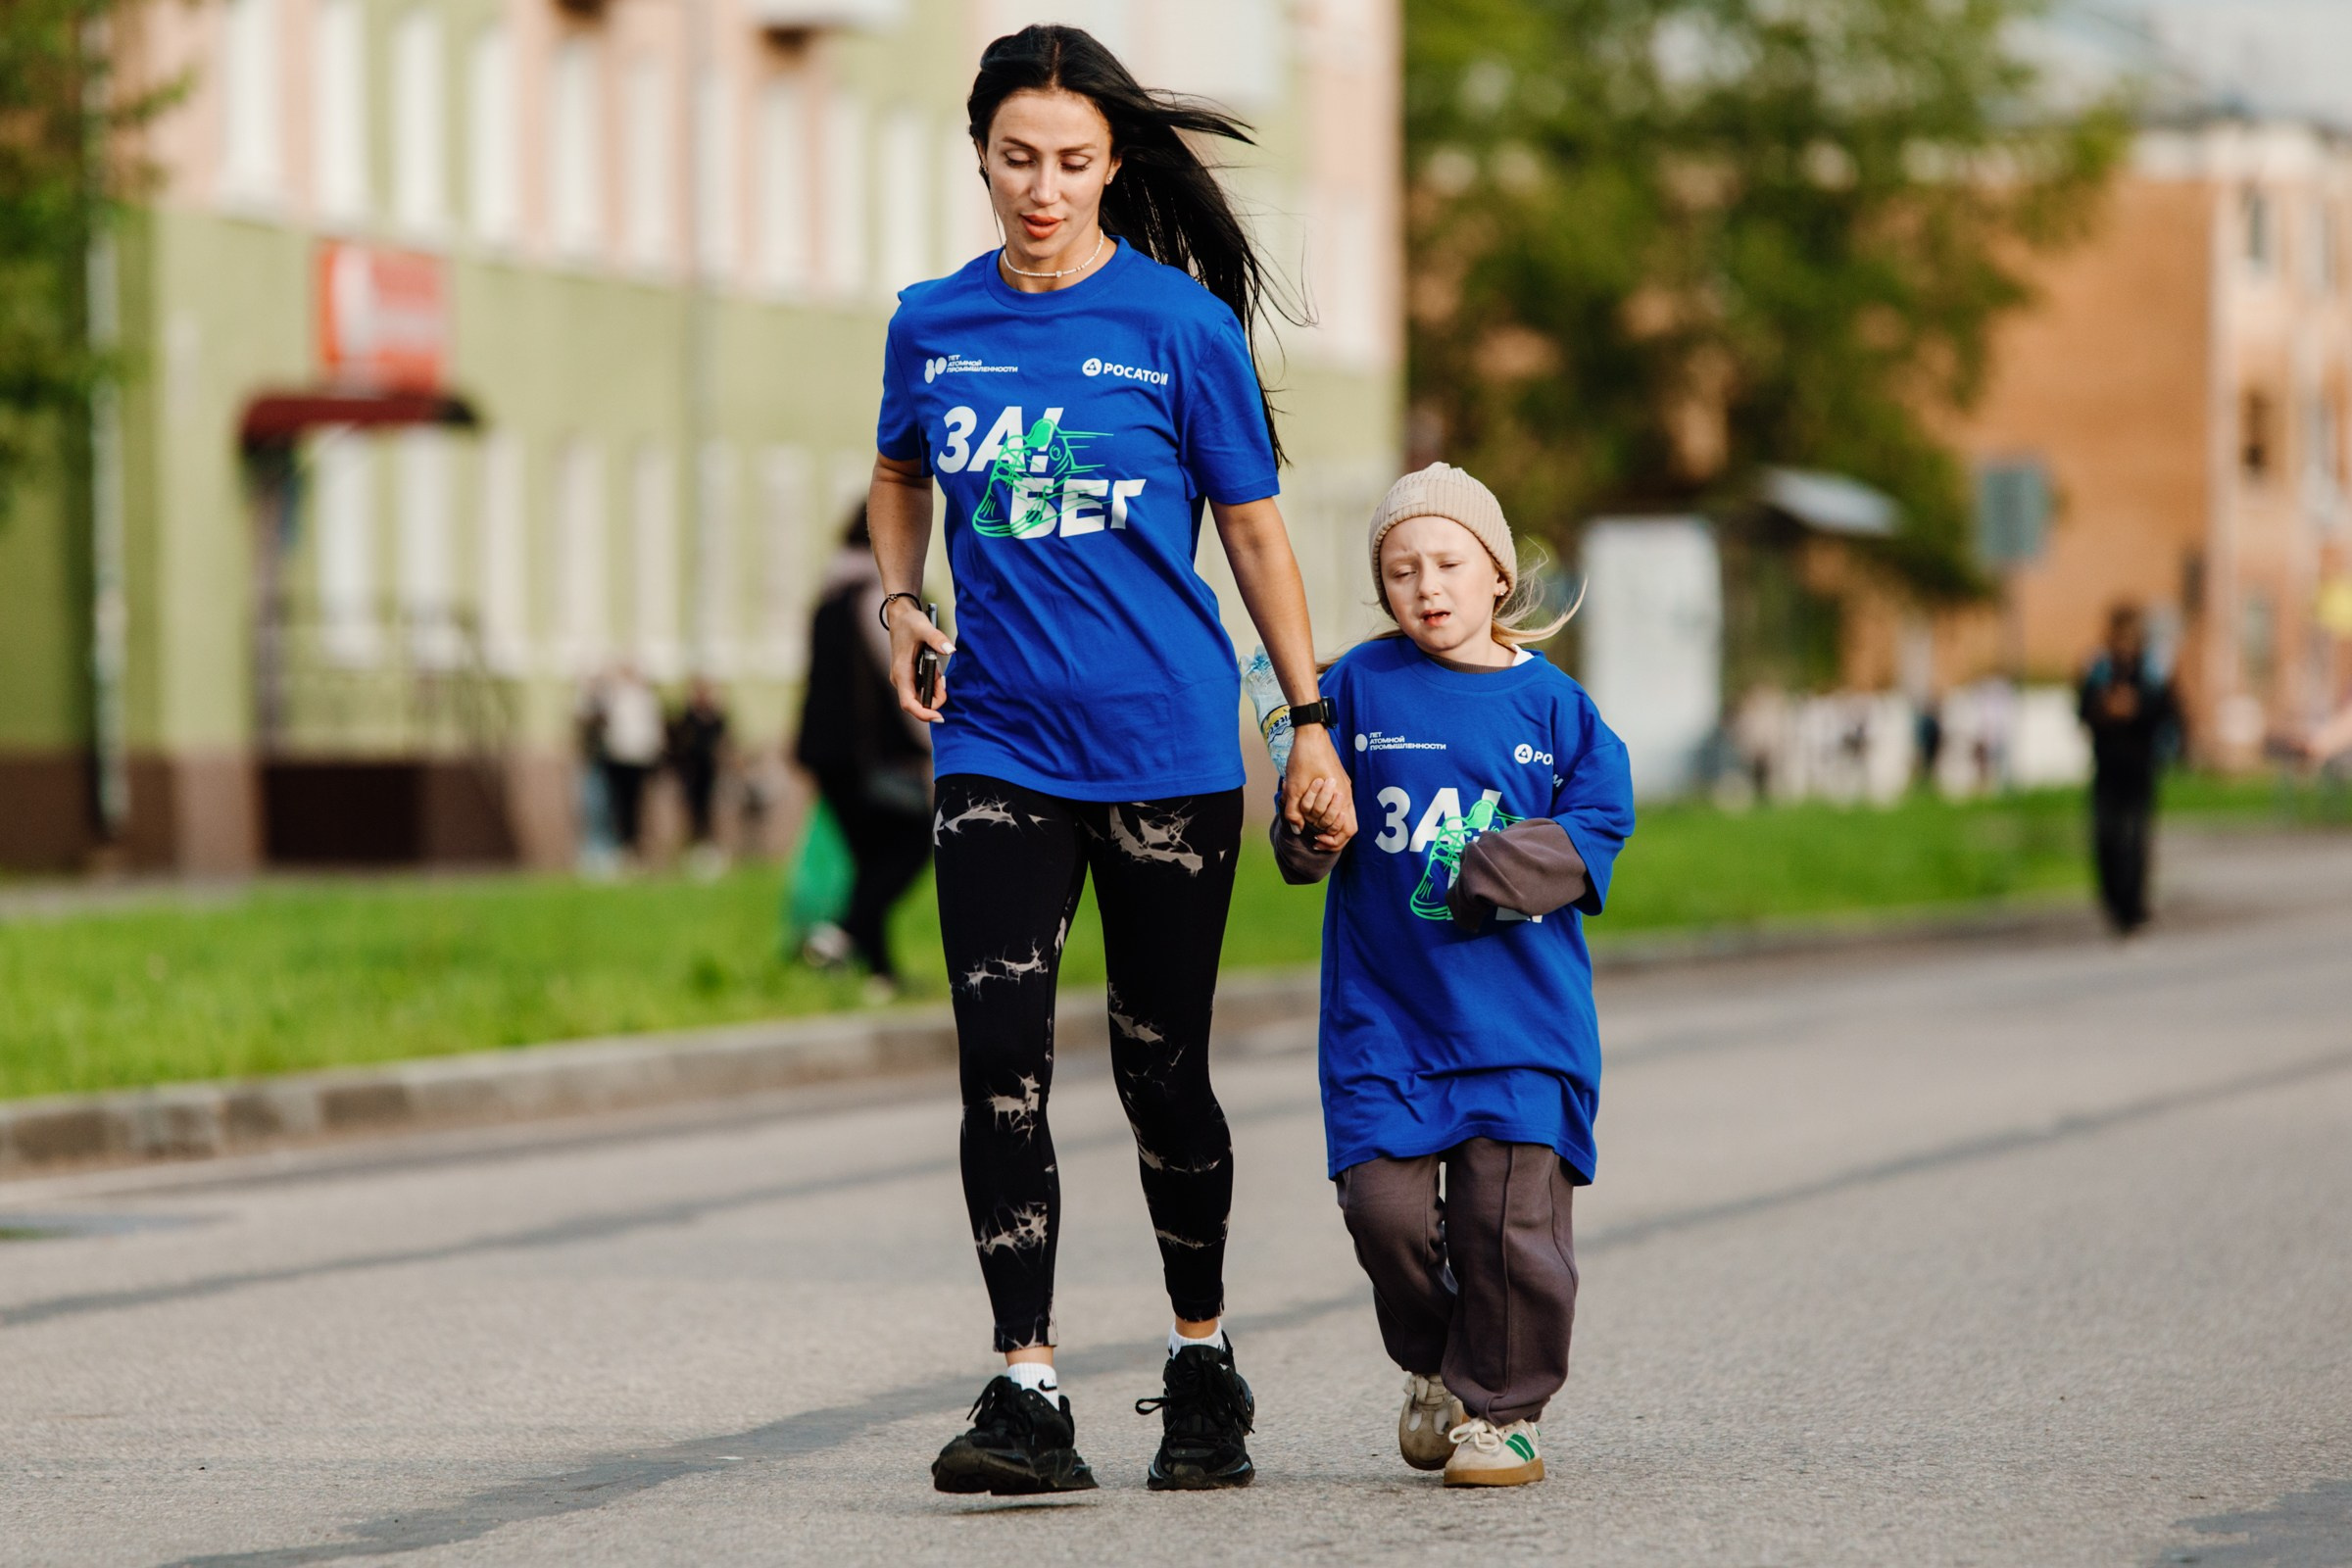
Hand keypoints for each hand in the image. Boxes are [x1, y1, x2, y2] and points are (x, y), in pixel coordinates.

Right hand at [886, 597, 953, 722]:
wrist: (901, 615)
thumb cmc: (909, 622)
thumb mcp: (924, 628)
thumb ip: (937, 639)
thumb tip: (951, 650)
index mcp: (901, 672)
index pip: (909, 703)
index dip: (923, 714)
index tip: (939, 716)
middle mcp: (900, 679)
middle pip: (917, 703)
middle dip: (934, 700)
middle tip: (945, 682)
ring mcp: (904, 678)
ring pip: (921, 696)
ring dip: (935, 691)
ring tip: (941, 675)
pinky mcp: (910, 675)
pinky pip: (922, 688)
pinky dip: (933, 685)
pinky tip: (938, 673)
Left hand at [1283, 725, 1354, 850]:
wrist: (1311, 734)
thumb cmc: (1304, 757)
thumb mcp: (1294, 787)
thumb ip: (1294, 812)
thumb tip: (1297, 830)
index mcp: (1341, 796)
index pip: (1348, 830)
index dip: (1334, 841)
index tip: (1317, 839)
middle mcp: (1346, 793)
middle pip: (1348, 826)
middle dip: (1331, 834)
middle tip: (1315, 837)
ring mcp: (1344, 787)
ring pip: (1343, 815)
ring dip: (1327, 822)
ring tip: (1312, 824)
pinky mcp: (1339, 781)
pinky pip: (1338, 804)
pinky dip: (1327, 811)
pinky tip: (1312, 811)